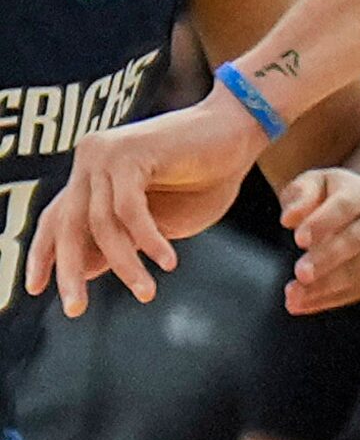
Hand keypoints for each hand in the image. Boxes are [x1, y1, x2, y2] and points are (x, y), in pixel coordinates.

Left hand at [26, 86, 260, 314]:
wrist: (243, 130)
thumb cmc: (210, 175)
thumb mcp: (162, 219)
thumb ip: (125, 238)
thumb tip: (85, 268)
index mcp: (94, 174)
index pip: (56, 219)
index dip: (43, 254)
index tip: (35, 290)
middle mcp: (91, 160)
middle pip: (68, 225)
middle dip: (69, 271)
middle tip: (76, 309)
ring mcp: (107, 153)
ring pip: (102, 223)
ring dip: (125, 264)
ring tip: (147, 291)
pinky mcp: (130, 152)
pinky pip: (129, 210)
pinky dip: (147, 240)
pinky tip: (167, 261)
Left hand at [278, 166, 359, 313]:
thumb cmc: (338, 199)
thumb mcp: (319, 185)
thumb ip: (301, 195)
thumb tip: (289, 218)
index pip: (344, 207)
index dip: (323, 222)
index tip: (299, 238)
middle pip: (355, 240)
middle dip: (328, 258)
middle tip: (301, 272)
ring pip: (357, 271)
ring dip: (325, 286)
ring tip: (293, 296)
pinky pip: (355, 291)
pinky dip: (326, 300)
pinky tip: (300, 304)